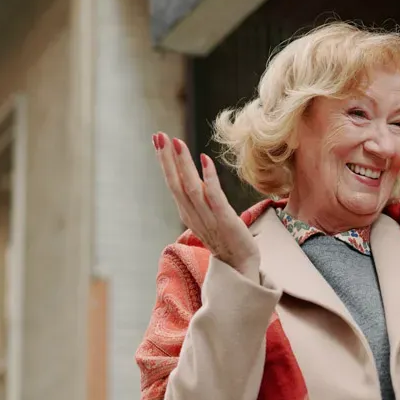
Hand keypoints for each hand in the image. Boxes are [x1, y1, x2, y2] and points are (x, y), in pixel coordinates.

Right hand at [153, 133, 259, 277]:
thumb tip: (193, 177)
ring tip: (177, 142)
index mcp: (187, 212)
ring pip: (191, 187)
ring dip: (183, 163)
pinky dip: (208, 177)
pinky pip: (214, 195)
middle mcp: (193, 214)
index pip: (172, 182)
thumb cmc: (224, 238)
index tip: (158, 140)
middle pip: (175, 182)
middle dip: (166, 158)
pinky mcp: (224, 218)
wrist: (240, 264)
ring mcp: (207, 217)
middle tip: (159, 135)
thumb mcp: (206, 215)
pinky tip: (204, 159)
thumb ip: (198, 198)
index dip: (164, 161)